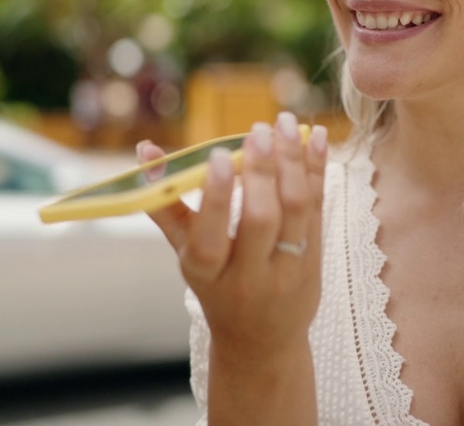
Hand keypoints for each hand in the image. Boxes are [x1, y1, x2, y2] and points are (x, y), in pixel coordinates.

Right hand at [139, 112, 328, 355]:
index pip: (211, 237)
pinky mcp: (316, 258)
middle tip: (258, 130)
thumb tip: (145, 151)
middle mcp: (249, 275)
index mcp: (207, 274)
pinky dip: (316, 169)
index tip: (220, 157)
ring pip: (296, 210)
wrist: (261, 339)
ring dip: (293, 162)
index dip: (217, 197)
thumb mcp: (186, 253)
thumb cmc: (216, 285)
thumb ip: (165, 203)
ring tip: (284, 124)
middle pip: (260, 220)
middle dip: (261, 171)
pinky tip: (313, 136)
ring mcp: (287, 268)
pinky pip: (318, 207)